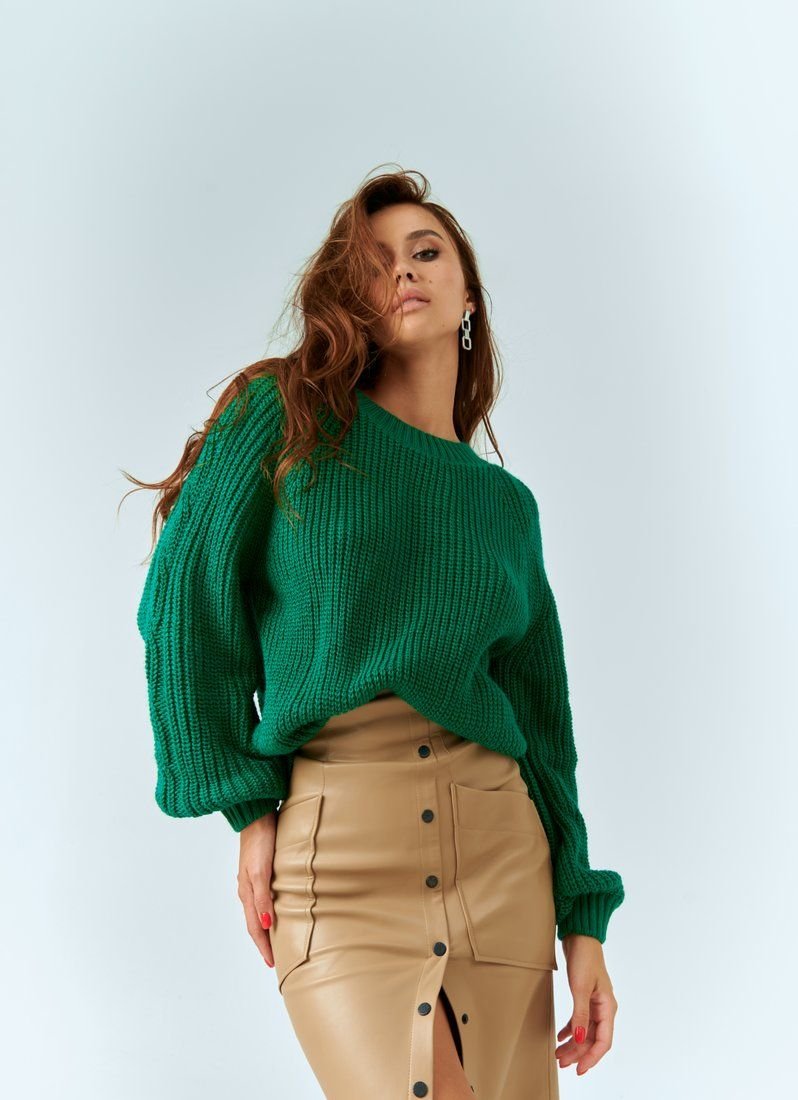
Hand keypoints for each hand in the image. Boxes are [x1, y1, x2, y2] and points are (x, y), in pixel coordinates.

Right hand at [236, 811, 277, 967]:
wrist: (256, 815)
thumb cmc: (261, 842)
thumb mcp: (261, 871)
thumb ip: (264, 897)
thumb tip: (268, 925)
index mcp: (247, 893)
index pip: (256, 928)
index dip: (264, 947)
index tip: (273, 964)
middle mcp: (247, 890)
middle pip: (255, 923)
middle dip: (264, 943)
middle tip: (275, 959)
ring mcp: (251, 880)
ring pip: (258, 912)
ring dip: (265, 929)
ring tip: (275, 941)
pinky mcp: (258, 871)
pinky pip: (261, 899)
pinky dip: (267, 911)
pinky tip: (274, 911)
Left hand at [556, 933, 617, 1074]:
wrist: (581, 937)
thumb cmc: (584, 958)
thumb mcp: (580, 987)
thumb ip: (580, 1014)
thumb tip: (579, 1038)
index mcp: (607, 1007)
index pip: (603, 1041)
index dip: (592, 1057)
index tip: (579, 1069)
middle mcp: (604, 1008)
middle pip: (593, 1039)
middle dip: (578, 1053)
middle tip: (562, 1063)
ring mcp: (595, 1003)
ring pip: (585, 1031)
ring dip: (574, 1044)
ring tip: (559, 1054)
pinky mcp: (585, 997)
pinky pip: (580, 1020)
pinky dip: (571, 1030)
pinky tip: (561, 1037)